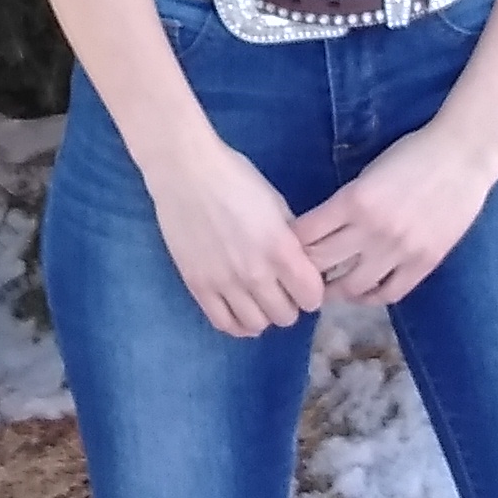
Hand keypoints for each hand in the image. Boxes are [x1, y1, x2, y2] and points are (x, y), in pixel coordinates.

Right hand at [146, 131, 329, 337]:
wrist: (186, 172)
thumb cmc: (235, 179)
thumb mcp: (276, 205)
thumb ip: (290, 240)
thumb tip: (301, 263)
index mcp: (281, 249)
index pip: (311, 297)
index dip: (311, 292)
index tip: (304, 283)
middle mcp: (256, 273)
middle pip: (286, 316)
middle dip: (289, 304)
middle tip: (280, 290)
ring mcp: (225, 283)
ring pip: (257, 325)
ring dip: (263, 315)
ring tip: (258, 299)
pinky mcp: (198, 286)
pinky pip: (224, 323)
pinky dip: (237, 323)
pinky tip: (239, 309)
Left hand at [292, 122, 497, 308]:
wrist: (463, 157)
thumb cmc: (413, 155)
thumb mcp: (368, 173)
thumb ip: (345, 203)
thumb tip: (320, 230)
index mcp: (353, 200)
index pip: (304, 235)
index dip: (290, 244)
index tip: (286, 249)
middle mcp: (371, 229)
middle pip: (321, 263)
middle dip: (304, 270)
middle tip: (299, 275)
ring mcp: (399, 250)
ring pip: (351, 287)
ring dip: (334, 290)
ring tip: (328, 288)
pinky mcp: (424, 263)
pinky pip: (389, 293)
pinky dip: (370, 297)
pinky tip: (363, 292)